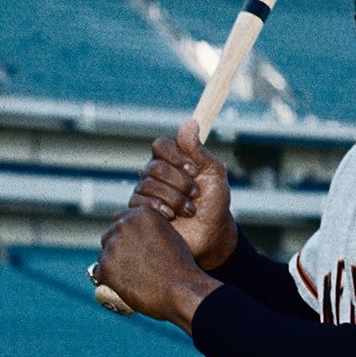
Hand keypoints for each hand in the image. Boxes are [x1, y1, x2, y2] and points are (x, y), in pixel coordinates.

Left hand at [97, 206, 219, 332]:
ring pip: (104, 254)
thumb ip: (152, 229)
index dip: (128, 233)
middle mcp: (124, 225)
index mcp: (142, 214)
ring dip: (113, 263)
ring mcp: (112, 246)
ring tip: (132, 275)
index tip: (135, 245)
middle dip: (117, 246)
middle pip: (110, 234)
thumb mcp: (171, 235)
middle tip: (132, 262)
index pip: (122, 219)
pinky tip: (123, 284)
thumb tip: (137, 236)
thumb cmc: (181, 266)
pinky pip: (99, 272)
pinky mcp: (104, 267)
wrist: (182, 290)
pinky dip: (109, 279)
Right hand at [130, 119, 236, 268]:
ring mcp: (146, 192)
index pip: (160, 145)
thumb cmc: (215, 203)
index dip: (176, 156)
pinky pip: (138, 202)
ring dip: (174, 198)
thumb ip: (200, 151)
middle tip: (196, 194)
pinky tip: (173, 216)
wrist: (211, 234)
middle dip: (180, 182)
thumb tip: (189, 122)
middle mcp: (156, 174)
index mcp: (173, 161)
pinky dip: (159, 208)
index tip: (195, 170)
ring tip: (190, 210)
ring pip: (146, 185)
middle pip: (154, 167)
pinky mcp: (140, 211)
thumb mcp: (214, 173)